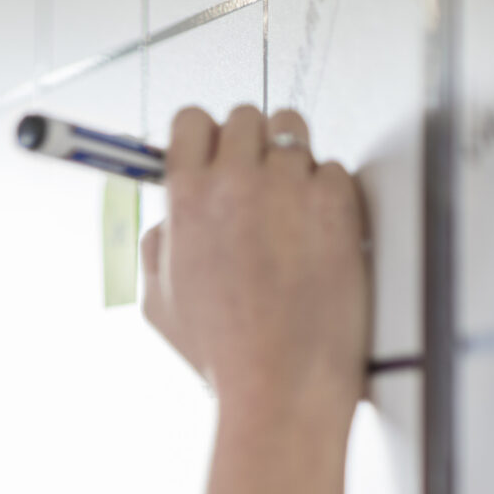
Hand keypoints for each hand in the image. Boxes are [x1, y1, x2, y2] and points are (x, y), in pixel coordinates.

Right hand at [140, 106, 369, 426]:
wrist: (279, 377)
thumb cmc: (221, 349)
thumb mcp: (157, 301)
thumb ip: (158, 246)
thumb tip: (170, 220)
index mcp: (187, 199)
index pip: (191, 120)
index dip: (201, 135)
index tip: (209, 149)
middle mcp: (237, 182)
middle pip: (245, 116)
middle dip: (248, 143)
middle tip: (253, 177)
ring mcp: (290, 187)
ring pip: (293, 131)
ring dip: (289, 157)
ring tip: (287, 198)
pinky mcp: (337, 201)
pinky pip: (332, 168)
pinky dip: (326, 190)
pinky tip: (314, 229)